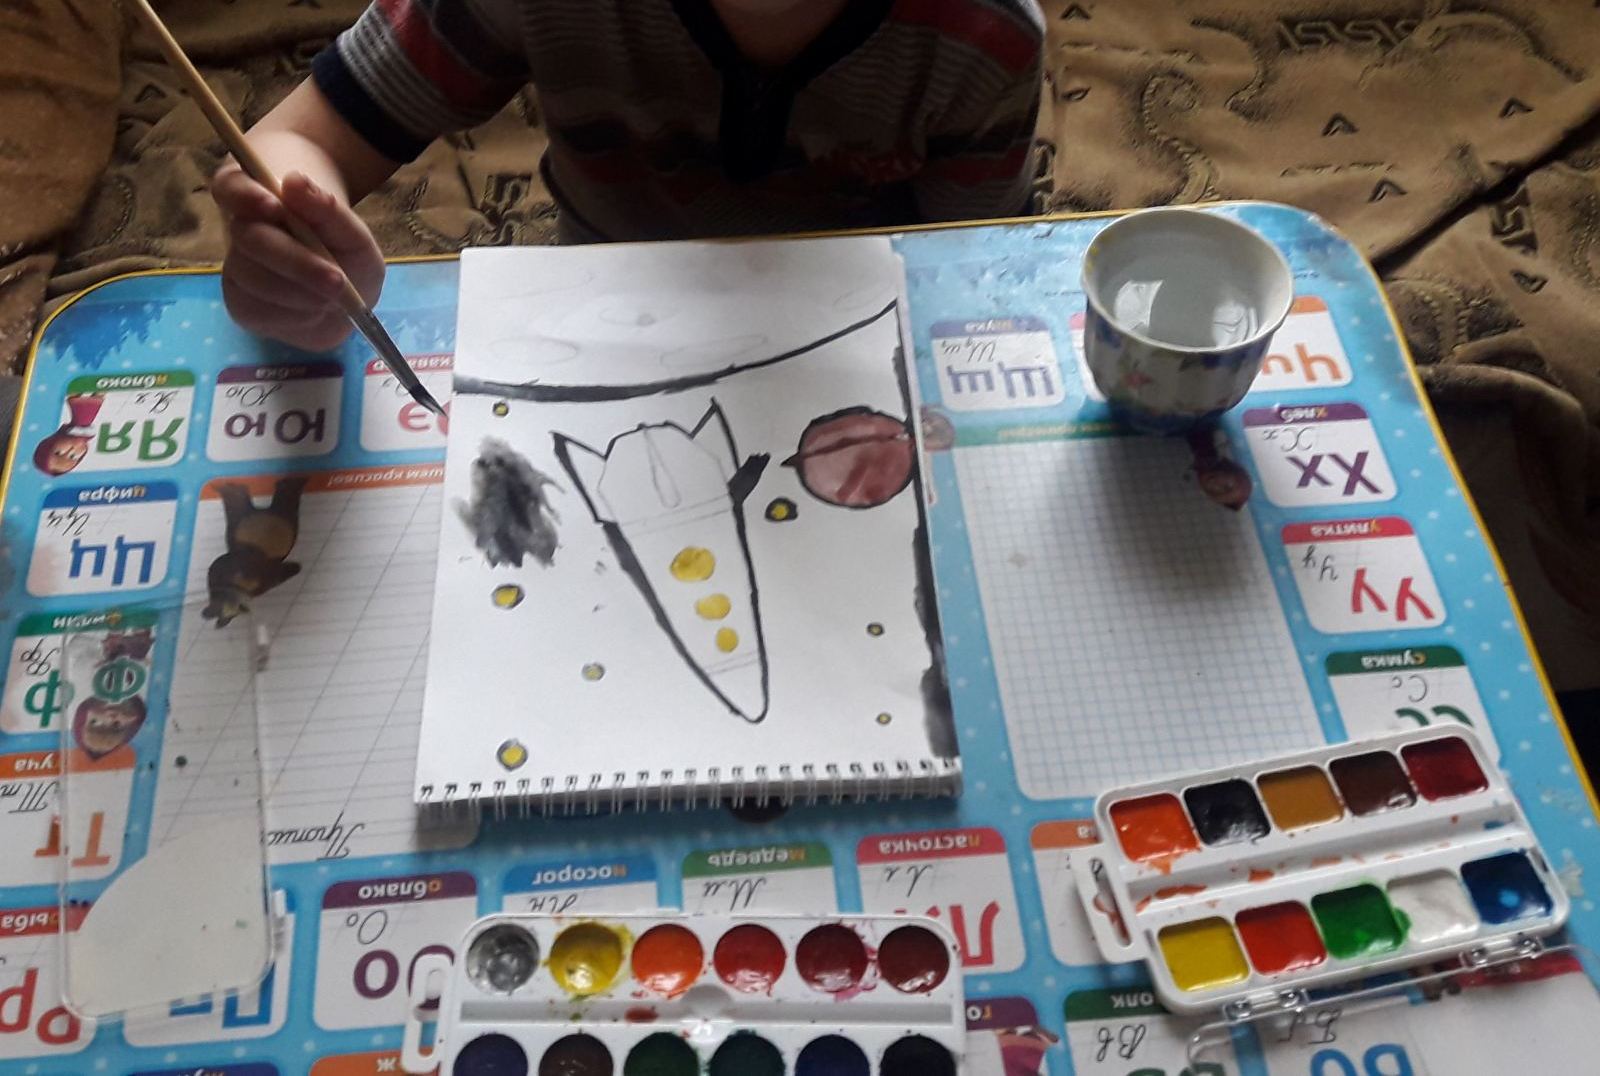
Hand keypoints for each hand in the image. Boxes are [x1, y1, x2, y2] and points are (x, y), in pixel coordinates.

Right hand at [213, 165, 384, 350]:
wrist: (346, 297)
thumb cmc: (346, 255)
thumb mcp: (351, 233)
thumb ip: (327, 209)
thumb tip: (295, 181)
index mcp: (259, 197)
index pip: (233, 186)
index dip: (248, 196)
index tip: (276, 206)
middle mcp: (240, 229)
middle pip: (249, 238)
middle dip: (296, 261)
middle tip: (337, 281)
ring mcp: (236, 268)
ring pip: (253, 278)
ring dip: (300, 292)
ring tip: (335, 297)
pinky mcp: (239, 303)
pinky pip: (256, 309)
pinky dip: (292, 314)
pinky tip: (315, 311)